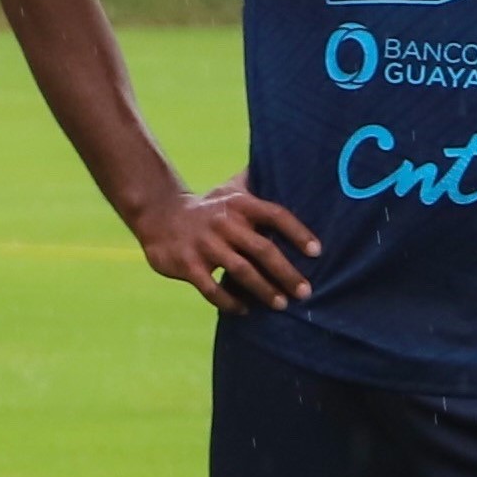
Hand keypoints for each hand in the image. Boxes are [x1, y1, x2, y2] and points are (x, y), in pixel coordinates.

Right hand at [132, 174, 320, 314]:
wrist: (159, 216)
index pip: (275, 215)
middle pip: (262, 248)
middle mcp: (223, 222)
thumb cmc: (207, 207)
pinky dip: (230, 302)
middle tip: (305, 292)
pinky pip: (212, 288)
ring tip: (282, 305)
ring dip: (264, 290)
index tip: (317, 252)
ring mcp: (204, 244)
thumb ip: (257, 182)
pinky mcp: (187, 264)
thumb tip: (291, 166)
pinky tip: (244, 310)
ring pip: (241, 270)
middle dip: (286, 273)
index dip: (298, 232)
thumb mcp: (229, 189)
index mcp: (238, 204)